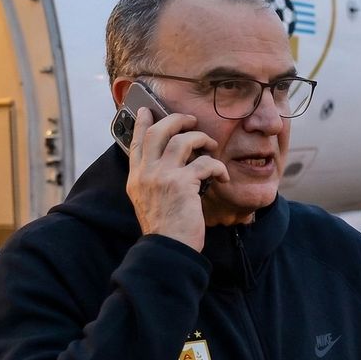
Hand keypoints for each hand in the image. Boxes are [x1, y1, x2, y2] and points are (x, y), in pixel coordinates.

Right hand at [125, 107, 228, 250]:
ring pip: (182, 141)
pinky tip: (223, 176)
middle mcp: (145, 173)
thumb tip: (170, 164)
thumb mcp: (150, 202)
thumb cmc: (166, 229)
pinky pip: (205, 163)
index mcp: (136, 178)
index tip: (147, 110)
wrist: (167, 249)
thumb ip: (154, 182)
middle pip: (158, 132)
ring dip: (201, 139)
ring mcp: (162, 176)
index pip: (136, 143)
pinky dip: (218, 167)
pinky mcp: (182, 183)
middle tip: (192, 121)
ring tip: (211, 146)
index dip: (143, 123)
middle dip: (177, 120)